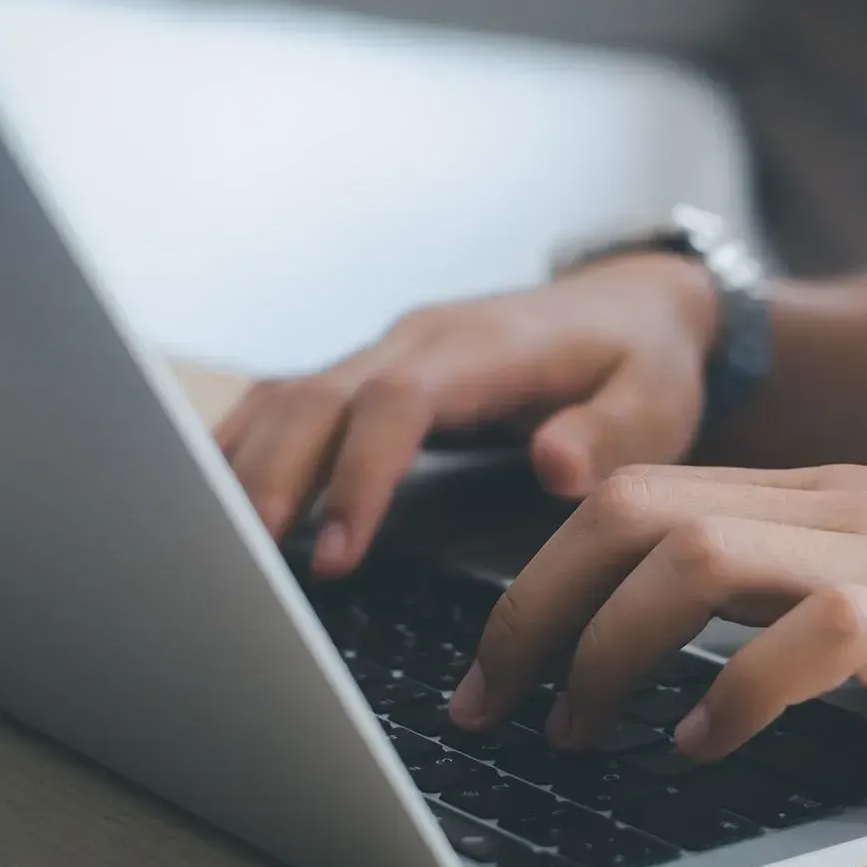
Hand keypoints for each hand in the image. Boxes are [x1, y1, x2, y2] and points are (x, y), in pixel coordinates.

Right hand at [215, 255, 718, 577]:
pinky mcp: (368, 372)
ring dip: (245, 465)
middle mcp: (419, 340)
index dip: (360, 473)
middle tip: (249, 561)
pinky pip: (287, 401)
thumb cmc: (641, 361)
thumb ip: (610, 433)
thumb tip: (554, 465)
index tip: (338, 550)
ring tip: (213, 545)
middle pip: (319, 397)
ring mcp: (385, 351)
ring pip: (288, 396)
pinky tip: (211, 499)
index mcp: (484, 346)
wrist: (630, 305)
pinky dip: (243, 445)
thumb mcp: (656, 400)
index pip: (398, 400)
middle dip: (277, 477)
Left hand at [449, 465, 866, 757]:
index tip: (489, 666)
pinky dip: (737, 690)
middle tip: (488, 707)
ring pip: (698, 553)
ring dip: (606, 647)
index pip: (635, 496)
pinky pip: (820, 633)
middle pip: (632, 514)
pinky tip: (702, 747)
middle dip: (530, 611)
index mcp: (826, 496)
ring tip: (578, 732)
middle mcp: (845, 509)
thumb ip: (813, 582)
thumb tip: (690, 649)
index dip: (535, 578)